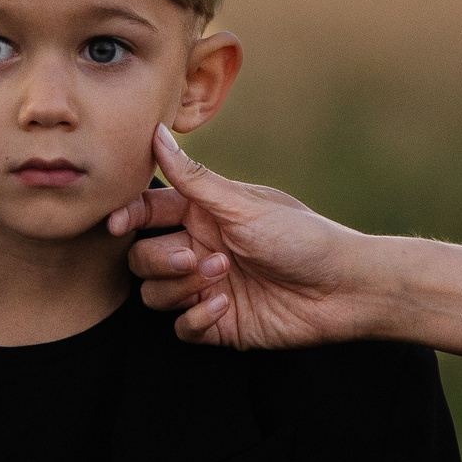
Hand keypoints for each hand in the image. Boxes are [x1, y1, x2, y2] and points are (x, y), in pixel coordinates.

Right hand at [110, 124, 382, 347]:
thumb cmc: (303, 237)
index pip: (147, 213)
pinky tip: (226, 306)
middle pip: (143, 257)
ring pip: (155, 294)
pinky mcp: (218, 323)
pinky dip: (197, 318)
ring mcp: (207, 287)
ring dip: (180, 288)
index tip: (116, 225)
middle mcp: (200, 248)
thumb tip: (156, 132)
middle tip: (197, 258)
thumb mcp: (244, 205)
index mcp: (204, 214)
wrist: (345, 289)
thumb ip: (193, 179)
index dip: (127, 217)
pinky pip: (181, 328)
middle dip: (162, 260)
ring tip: (221, 278)